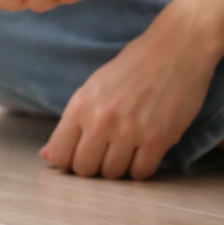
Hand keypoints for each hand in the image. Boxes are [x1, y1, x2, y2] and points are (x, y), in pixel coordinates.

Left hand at [39, 5, 219, 179]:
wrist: (175, 49)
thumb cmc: (132, 66)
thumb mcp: (93, 86)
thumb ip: (71, 122)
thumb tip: (48, 156)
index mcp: (80, 105)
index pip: (59, 154)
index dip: (66, 161)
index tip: (77, 157)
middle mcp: (100, 120)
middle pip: (84, 169)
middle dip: (92, 166)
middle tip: (104, 153)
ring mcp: (129, 131)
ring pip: (112, 174)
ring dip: (118, 167)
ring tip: (125, 150)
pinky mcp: (158, 139)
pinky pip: (141, 173)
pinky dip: (140, 168)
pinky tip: (142, 152)